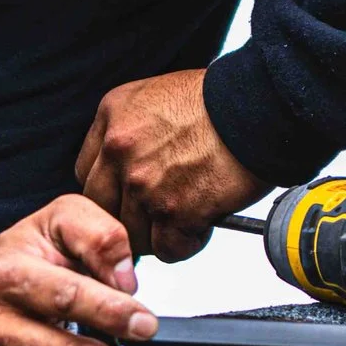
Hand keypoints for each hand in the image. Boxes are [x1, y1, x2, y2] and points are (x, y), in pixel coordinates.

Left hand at [74, 68, 265, 260]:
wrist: (258, 106)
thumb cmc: (220, 99)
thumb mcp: (154, 96)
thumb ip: (130, 130)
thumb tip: (125, 166)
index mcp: (112, 118)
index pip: (87, 174)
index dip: (110, 190)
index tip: (126, 196)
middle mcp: (120, 152)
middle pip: (102, 209)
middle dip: (126, 218)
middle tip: (153, 217)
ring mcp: (145, 184)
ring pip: (132, 234)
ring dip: (158, 234)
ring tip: (184, 220)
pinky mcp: (176, 211)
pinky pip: (168, 249)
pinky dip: (185, 245)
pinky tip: (201, 226)